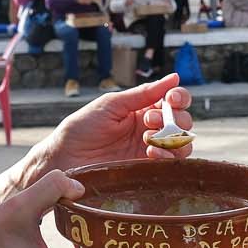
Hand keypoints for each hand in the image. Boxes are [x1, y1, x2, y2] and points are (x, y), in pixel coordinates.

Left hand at [3, 74, 193, 197]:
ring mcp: (149, 149)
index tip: (172, 99)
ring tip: (149, 137)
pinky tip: (151, 152)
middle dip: (175, 118)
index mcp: (141, 109)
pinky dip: (168, 155)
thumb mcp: (112, 104)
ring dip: (173, 137)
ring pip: (182, 143)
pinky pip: (171, 163)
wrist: (65, 158)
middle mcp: (149, 128)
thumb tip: (174, 77)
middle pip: (182, 121)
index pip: (173, 101)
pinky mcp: (147, 169)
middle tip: (149, 120)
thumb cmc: (82, 128)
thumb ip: (144, 93)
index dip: (179, 98)